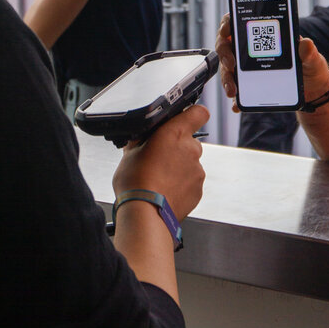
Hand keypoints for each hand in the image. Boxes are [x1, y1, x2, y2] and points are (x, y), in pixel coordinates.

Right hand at [113, 103, 207, 221]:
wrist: (145, 214)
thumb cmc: (136, 182)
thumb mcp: (130, 152)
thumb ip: (143, 140)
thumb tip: (143, 137)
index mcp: (175, 133)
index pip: (198, 113)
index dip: (193, 114)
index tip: (186, 118)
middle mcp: (191, 149)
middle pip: (190, 142)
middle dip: (177, 148)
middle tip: (158, 159)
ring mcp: (197, 171)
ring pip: (190, 164)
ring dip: (178, 168)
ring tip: (159, 180)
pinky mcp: (198, 190)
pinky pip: (191, 182)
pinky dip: (181, 185)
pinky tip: (165, 191)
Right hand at [217, 13, 328, 112]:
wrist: (312, 90)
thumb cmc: (310, 67)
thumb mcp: (313, 59)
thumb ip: (309, 52)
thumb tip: (306, 43)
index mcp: (263, 35)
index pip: (238, 22)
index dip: (228, 23)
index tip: (227, 30)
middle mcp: (251, 49)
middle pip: (227, 46)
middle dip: (224, 54)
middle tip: (231, 64)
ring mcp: (247, 68)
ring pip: (228, 69)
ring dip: (227, 78)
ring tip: (233, 91)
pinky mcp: (249, 85)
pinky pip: (237, 90)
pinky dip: (235, 98)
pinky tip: (237, 104)